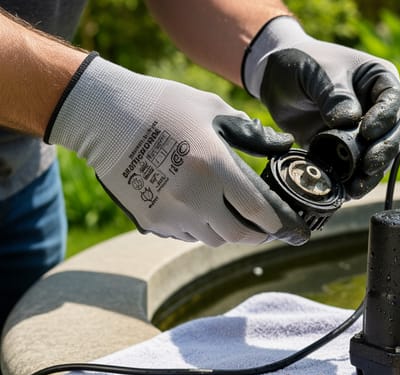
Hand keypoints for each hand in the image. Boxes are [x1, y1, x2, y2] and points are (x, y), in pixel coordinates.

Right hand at [46, 54, 308, 246]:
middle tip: (266, 229)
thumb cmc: (163, 106)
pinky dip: (199, 227)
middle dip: (257, 234)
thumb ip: (251, 133)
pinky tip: (200, 210)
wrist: (101, 115)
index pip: (258, 209)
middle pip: (238, 234)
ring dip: (227, 230)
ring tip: (234, 216)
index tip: (292, 228)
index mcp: (215, 167)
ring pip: (211, 238)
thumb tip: (282, 145)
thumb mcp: (212, 109)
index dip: (279, 222)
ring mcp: (170, 212)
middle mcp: (195, 196)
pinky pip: (185, 234)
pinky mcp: (150, 220)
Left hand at [243, 16, 399, 198]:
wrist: (277, 79)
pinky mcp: (350, 149)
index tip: (367, 132)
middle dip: (384, 150)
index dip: (385, 118)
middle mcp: (380, 106)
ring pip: (384, 154)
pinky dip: (356, 180)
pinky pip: (361, 168)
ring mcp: (367, 130)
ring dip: (374, 172)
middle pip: (396, 132)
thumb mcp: (318, 72)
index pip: (394, 100)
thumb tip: (349, 121)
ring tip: (358, 185)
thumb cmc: (303, 64)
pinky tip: (349, 189)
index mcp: (379, 79)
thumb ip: (334, 95)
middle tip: (368, 164)